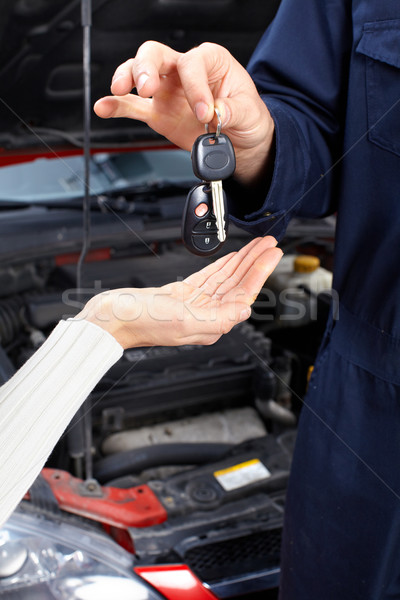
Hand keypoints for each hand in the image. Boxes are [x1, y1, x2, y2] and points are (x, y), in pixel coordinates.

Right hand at [76, 237, 281, 348]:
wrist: (112, 317)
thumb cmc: (141, 323)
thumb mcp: (184, 320)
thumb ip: (218, 318)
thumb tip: (245, 310)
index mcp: (210, 324)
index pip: (243, 295)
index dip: (259, 273)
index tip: (271, 254)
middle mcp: (206, 315)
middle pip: (238, 284)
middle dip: (255, 262)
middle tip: (270, 244)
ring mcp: (194, 304)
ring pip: (225, 278)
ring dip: (242, 260)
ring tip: (257, 245)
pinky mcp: (182, 294)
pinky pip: (209, 277)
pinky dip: (222, 265)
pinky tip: (232, 257)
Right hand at [94, 42, 273, 183]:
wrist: (242, 141)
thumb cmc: (247, 116)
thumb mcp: (250, 112)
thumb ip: (232, 110)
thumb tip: (215, 112)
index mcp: (210, 61)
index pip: (192, 63)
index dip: (195, 87)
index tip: (205, 112)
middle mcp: (184, 71)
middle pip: (156, 55)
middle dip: (147, 68)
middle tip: (148, 87)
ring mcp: (167, 91)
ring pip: (139, 73)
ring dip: (127, 78)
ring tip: (120, 90)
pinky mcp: (158, 113)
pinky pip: (133, 107)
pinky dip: (116, 106)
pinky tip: (104, 107)